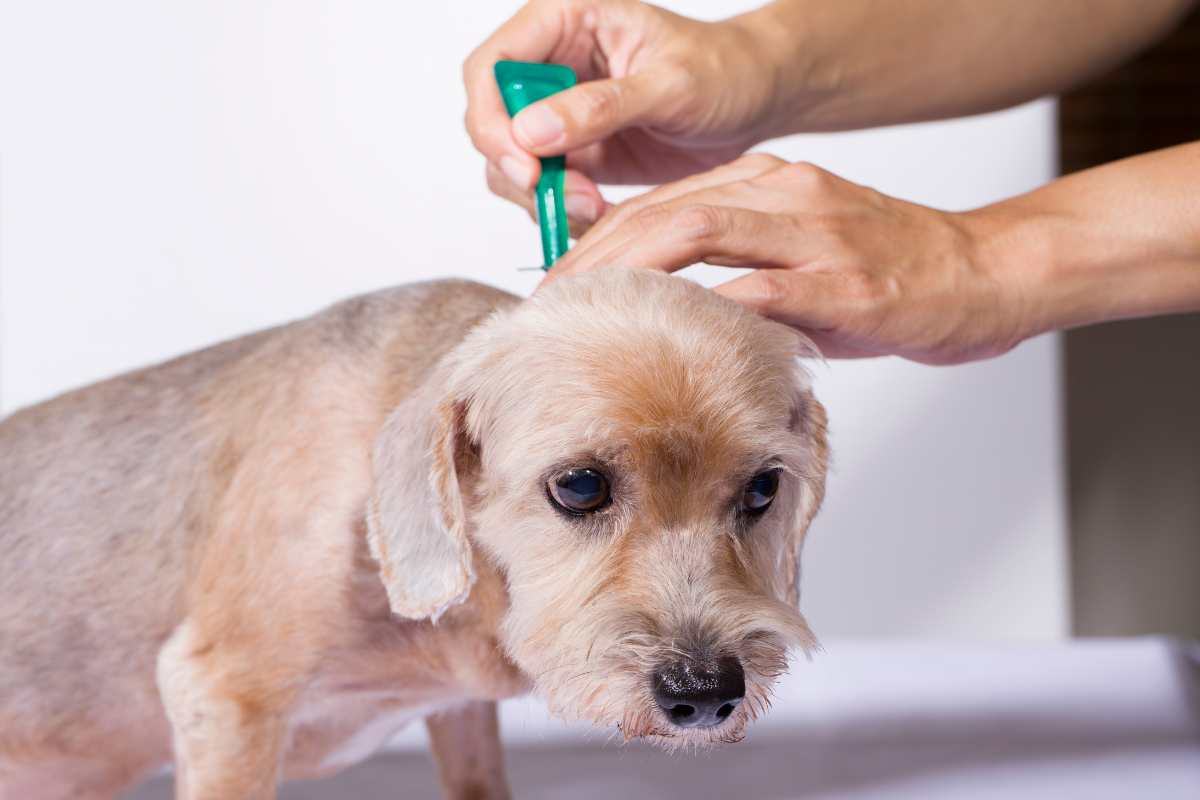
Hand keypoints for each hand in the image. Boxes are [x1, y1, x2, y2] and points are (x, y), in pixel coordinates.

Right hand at [463, 0, 778, 231]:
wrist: (753, 100)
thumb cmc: (722, 70)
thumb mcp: (670, 84)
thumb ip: (601, 106)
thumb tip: (530, 132)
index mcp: (564, 21)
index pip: (491, 67)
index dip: (493, 120)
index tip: (527, 167)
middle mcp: (550, 63)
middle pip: (490, 121)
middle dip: (519, 169)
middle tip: (571, 197)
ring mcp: (556, 111)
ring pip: (509, 163)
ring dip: (541, 196)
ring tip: (594, 206)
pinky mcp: (572, 152)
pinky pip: (542, 188)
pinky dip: (560, 208)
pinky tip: (599, 212)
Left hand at [546, 154, 1037, 364]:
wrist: (987, 272)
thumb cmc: (895, 269)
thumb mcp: (807, 252)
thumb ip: (743, 267)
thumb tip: (677, 310)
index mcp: (770, 182)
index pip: (664, 202)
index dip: (603, 240)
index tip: (563, 282)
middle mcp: (785, 192)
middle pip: (665, 212)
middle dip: (597, 256)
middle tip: (554, 302)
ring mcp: (813, 232)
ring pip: (698, 233)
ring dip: (631, 272)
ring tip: (588, 314)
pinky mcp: (842, 280)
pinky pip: (758, 289)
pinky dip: (704, 309)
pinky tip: (666, 335)